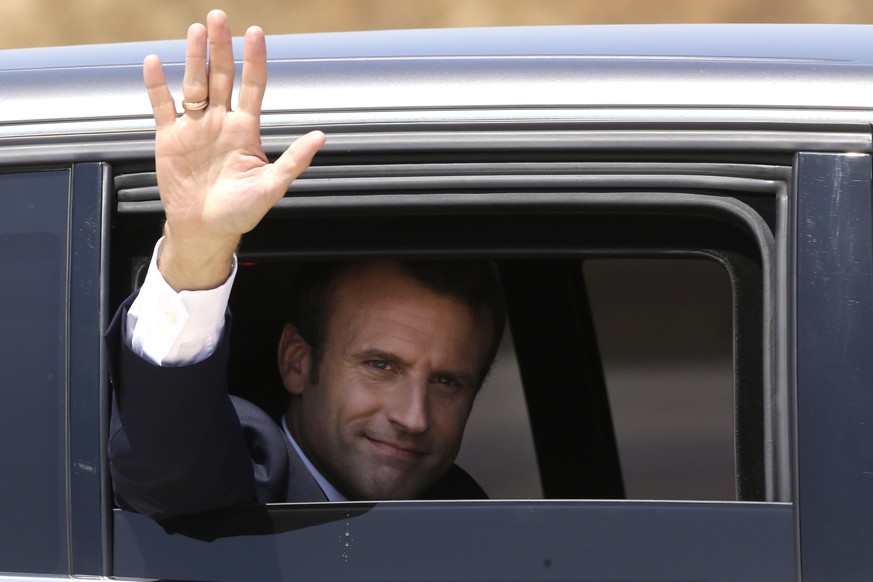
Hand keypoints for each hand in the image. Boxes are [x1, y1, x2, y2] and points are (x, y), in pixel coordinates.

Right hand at [143, 9, 324, 290]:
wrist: (205, 231)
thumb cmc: (241, 212)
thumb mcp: (272, 186)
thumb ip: (295, 160)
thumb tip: (321, 136)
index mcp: (246, 131)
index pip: (253, 86)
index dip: (254, 60)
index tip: (255, 32)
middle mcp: (221, 123)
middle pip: (222, 76)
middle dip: (220, 47)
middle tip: (218, 17)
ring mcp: (195, 128)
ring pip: (194, 84)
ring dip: (194, 58)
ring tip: (195, 30)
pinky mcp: (170, 138)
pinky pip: (162, 106)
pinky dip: (157, 85)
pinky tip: (155, 62)